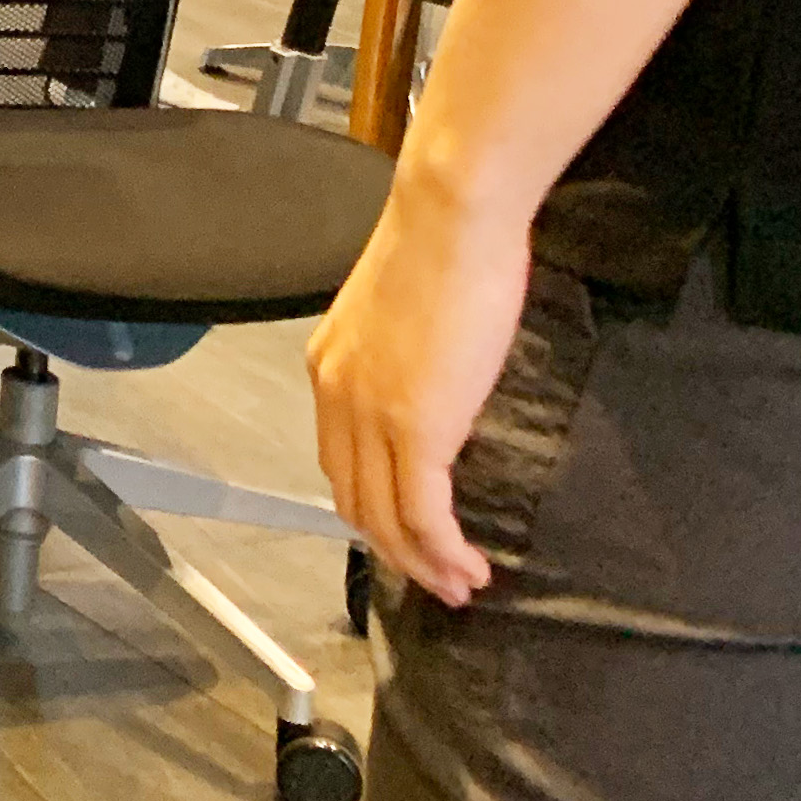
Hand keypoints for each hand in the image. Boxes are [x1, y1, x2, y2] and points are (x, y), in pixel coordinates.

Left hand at [305, 178, 529, 605]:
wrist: (453, 215)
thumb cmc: (446, 245)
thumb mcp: (410, 313)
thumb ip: (408, 357)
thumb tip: (437, 385)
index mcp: (331, 367)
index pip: (342, 461)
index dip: (374, 509)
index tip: (411, 536)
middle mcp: (337, 396)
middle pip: (355, 501)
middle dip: (396, 550)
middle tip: (439, 578)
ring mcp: (371, 415)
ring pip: (385, 519)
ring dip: (423, 563)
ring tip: (461, 585)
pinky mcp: (414, 427)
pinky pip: (422, 513)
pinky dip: (443, 551)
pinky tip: (469, 567)